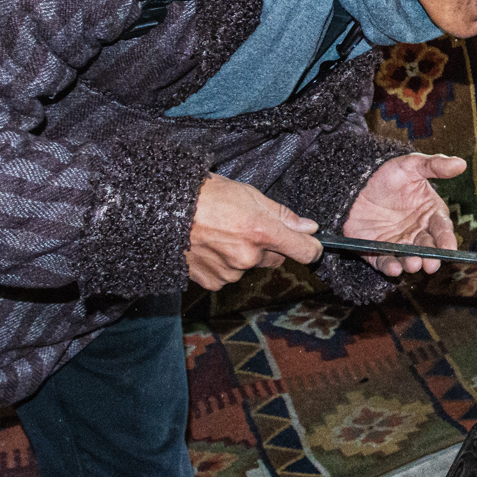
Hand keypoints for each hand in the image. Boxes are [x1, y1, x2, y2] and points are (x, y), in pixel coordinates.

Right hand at [188, 173, 321, 289]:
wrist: (164, 209)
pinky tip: (211, 247)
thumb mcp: (250, 194)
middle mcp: (248, 257)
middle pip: (275, 258)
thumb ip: (283, 215)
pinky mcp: (212, 281)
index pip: (305, 252)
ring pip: (250, 267)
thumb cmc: (206, 195)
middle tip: (246, 227)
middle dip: (268, 246)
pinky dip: (224, 265)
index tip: (312, 245)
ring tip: (222, 234)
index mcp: (261, 232)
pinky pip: (229, 276)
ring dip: (243, 255)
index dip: (312, 248)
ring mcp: (229, 272)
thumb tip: (309, 228)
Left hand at [344, 153, 467, 275]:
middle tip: (431, 264)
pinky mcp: (378, 251)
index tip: (449, 248)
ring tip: (413, 264)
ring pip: (409, 257)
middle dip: (431, 257)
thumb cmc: (386, 174)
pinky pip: (385, 262)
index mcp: (430, 213)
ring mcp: (398, 243)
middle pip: (428, 247)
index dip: (446, 239)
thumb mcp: (410, 165)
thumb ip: (435, 165)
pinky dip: (390, 267)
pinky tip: (394, 269)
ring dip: (412, 263)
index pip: (442, 228)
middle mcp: (417, 231)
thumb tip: (461, 163)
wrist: (354, 183)